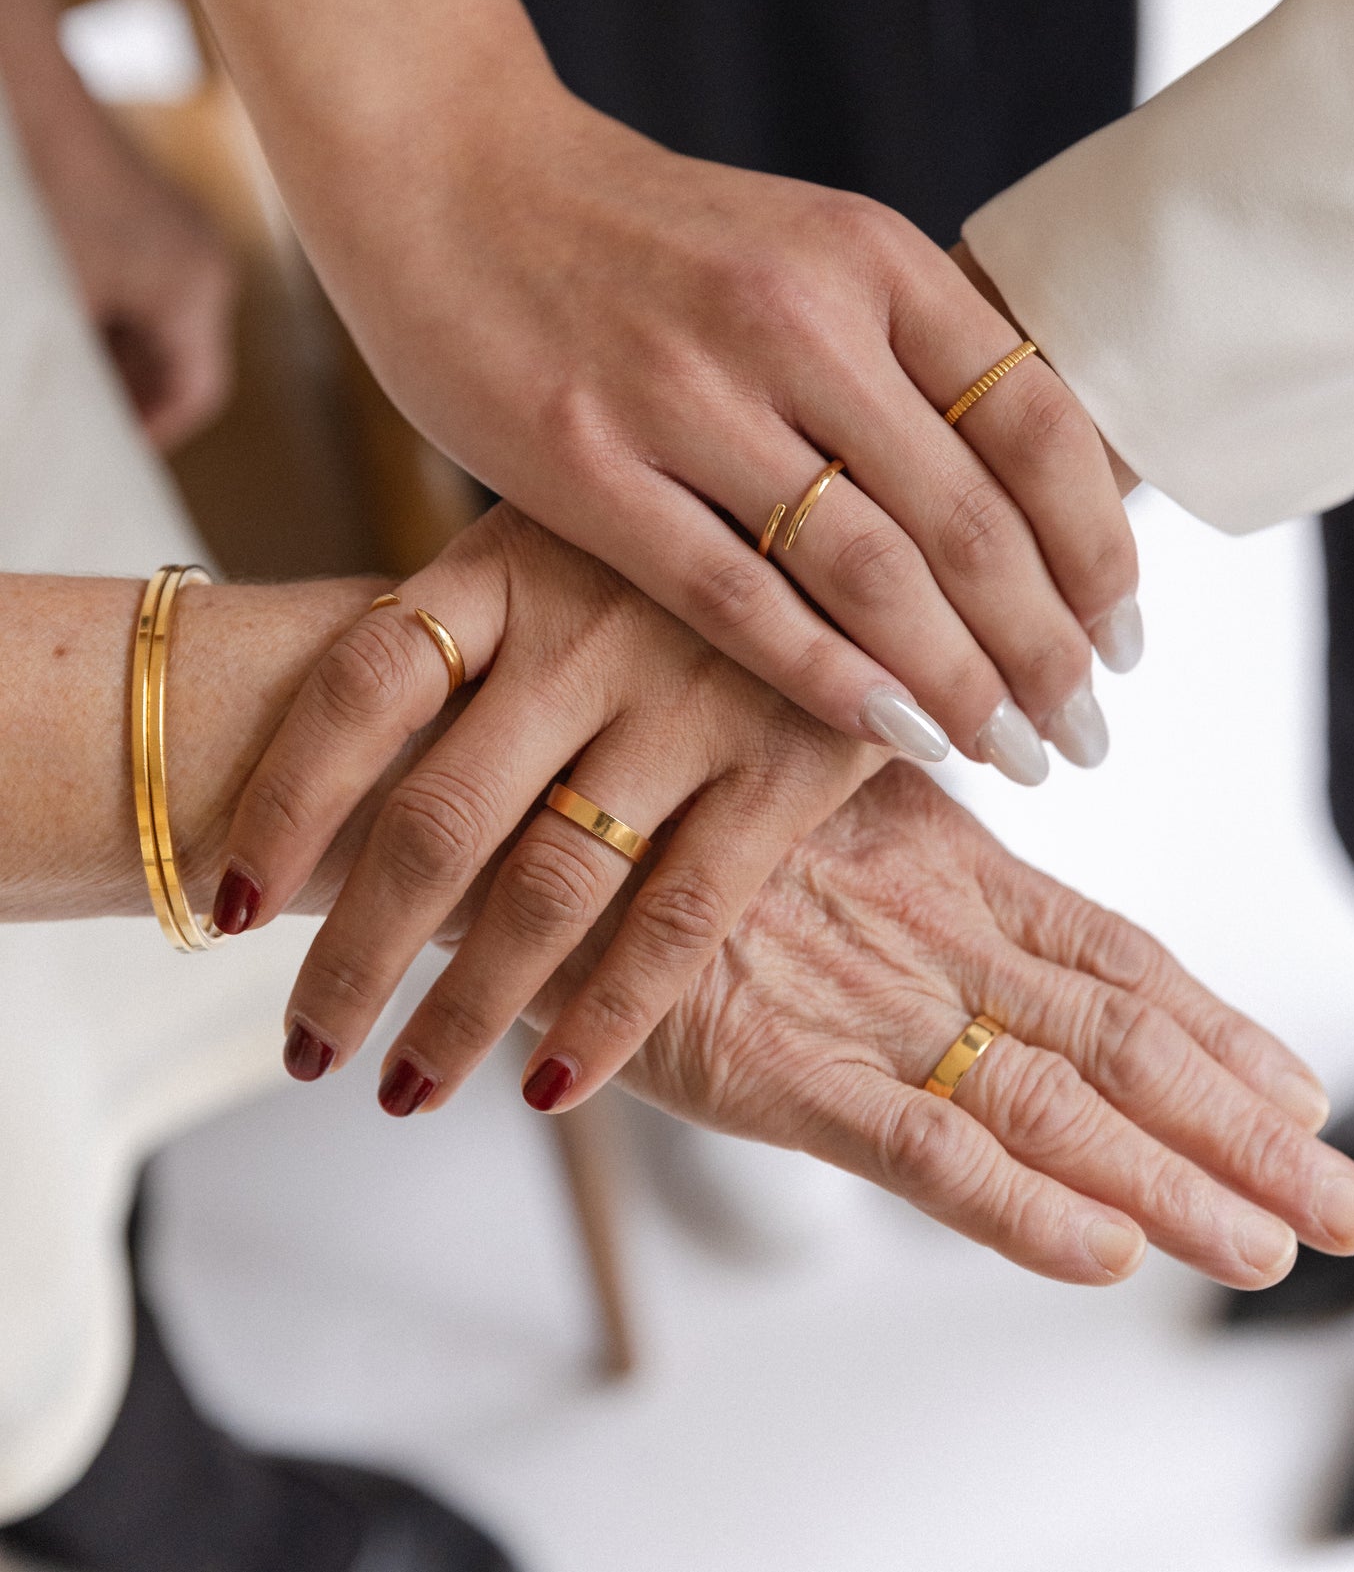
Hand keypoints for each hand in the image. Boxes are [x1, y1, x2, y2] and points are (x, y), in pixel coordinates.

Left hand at [37, 107, 236, 450]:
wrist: (21, 85)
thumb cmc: (40, 196)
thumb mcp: (56, 303)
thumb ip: (74, 367)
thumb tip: (69, 425)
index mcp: (199, 291)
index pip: (198, 392)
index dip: (154, 431)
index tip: (110, 456)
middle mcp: (206, 262)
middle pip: (181, 357)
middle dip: (133, 393)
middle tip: (84, 425)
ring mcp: (182, 231)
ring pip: (159, 321)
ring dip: (117, 354)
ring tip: (68, 377)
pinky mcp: (150, 209)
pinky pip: (143, 282)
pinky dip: (109, 312)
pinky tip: (63, 320)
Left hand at [216, 504, 879, 1112]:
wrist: (886, 504)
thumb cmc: (692, 547)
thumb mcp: (579, 532)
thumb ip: (490, 630)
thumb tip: (360, 771)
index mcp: (513, 556)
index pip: (359, 686)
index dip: (281, 806)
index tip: (228, 911)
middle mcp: (591, 622)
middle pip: (434, 817)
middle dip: (358, 954)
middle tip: (309, 1047)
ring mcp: (693, 693)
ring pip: (548, 889)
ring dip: (463, 1008)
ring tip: (405, 1089)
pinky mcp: (791, 759)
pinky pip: (678, 919)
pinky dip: (605, 1016)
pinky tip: (548, 1088)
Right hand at [332, 95, 1138, 783]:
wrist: (445, 167)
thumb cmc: (636, 234)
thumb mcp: (796, 248)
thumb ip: (897, 352)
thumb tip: (1020, 485)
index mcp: (866, 256)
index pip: (1034, 423)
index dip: (1097, 544)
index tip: (1122, 637)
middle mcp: (795, 316)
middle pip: (968, 518)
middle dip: (1044, 647)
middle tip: (1081, 733)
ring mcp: (685, 389)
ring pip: (868, 569)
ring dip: (956, 679)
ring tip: (1011, 752)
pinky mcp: (584, 460)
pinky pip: (735, 596)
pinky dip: (825, 675)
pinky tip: (887, 732)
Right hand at [558, 764, 1353, 1287]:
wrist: (499, 777)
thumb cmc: (645, 783)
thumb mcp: (792, 781)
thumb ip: (879, 833)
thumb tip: (945, 872)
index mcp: (932, 852)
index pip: (1108, 951)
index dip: (1212, 1022)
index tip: (1296, 1084)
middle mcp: (919, 922)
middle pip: (1114, 1036)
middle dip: (1236, 1127)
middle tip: (1342, 1201)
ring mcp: (853, 992)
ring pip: (1050, 1098)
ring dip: (1172, 1179)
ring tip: (1274, 1242)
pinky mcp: (765, 1059)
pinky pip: (917, 1144)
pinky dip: (1015, 1204)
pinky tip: (1105, 1250)